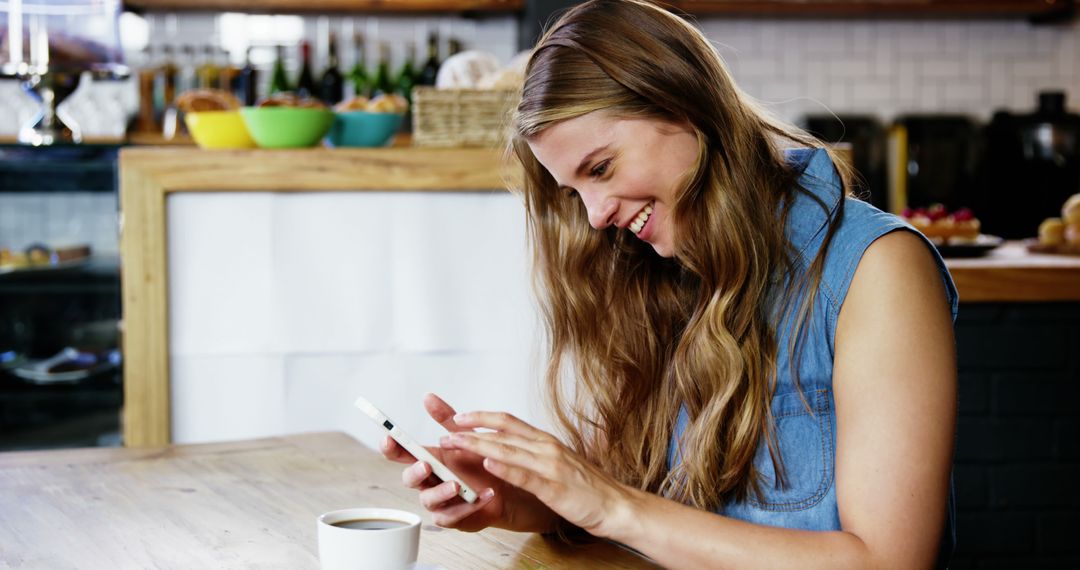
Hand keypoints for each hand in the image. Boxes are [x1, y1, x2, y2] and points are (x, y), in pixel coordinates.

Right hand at [379, 393, 559, 532]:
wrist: (507, 487)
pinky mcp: (454, 518)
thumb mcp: (466, 436)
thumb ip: (446, 418)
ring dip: (441, 491)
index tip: (389, 437)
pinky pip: (451, 516)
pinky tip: (484, 495)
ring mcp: (440, 501)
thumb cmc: (481, 462)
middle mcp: (430, 481)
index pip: (403, 453)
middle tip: (427, 465)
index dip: (392, 446)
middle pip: (410, 478)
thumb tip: (429, 397)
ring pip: (428, 500)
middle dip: (415, 472)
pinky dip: (468, 506)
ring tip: (458, 485)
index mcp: (430, 459)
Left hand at [441, 410, 639, 538]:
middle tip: (446, 429)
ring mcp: (550, 465)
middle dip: (471, 430)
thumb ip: (534, 453)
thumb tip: (509, 447)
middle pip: (503, 432)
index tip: (459, 417)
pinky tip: (489, 466)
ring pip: (508, 450)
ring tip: (456, 444)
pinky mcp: (554, 487)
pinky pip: (526, 476)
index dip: (482, 417)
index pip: (508, 422)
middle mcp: (546, 447)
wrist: (615, 504)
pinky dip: (506, 469)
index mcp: (545, 441)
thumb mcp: (557, 463)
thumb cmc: (586, 487)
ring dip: (479, 446)